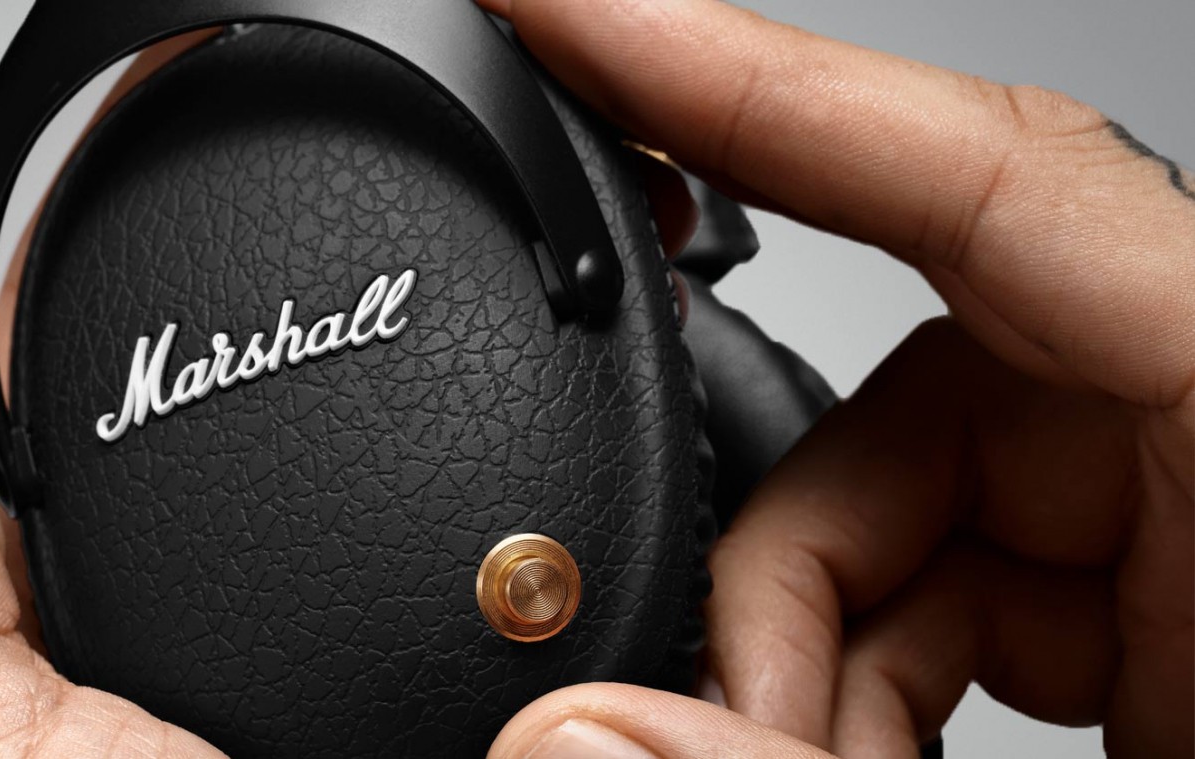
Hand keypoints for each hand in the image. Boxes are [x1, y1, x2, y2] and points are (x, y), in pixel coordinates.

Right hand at [476, 0, 1192, 756]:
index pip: (995, 173)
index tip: (565, 14)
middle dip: (768, 541)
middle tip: (690, 704)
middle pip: (906, 372)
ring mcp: (1177, 533)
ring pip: (898, 489)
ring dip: (796, 645)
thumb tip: (575, 732)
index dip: (755, 74)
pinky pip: (945, 572)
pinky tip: (829, 757)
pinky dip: (849, 674)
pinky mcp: (1140, 614)